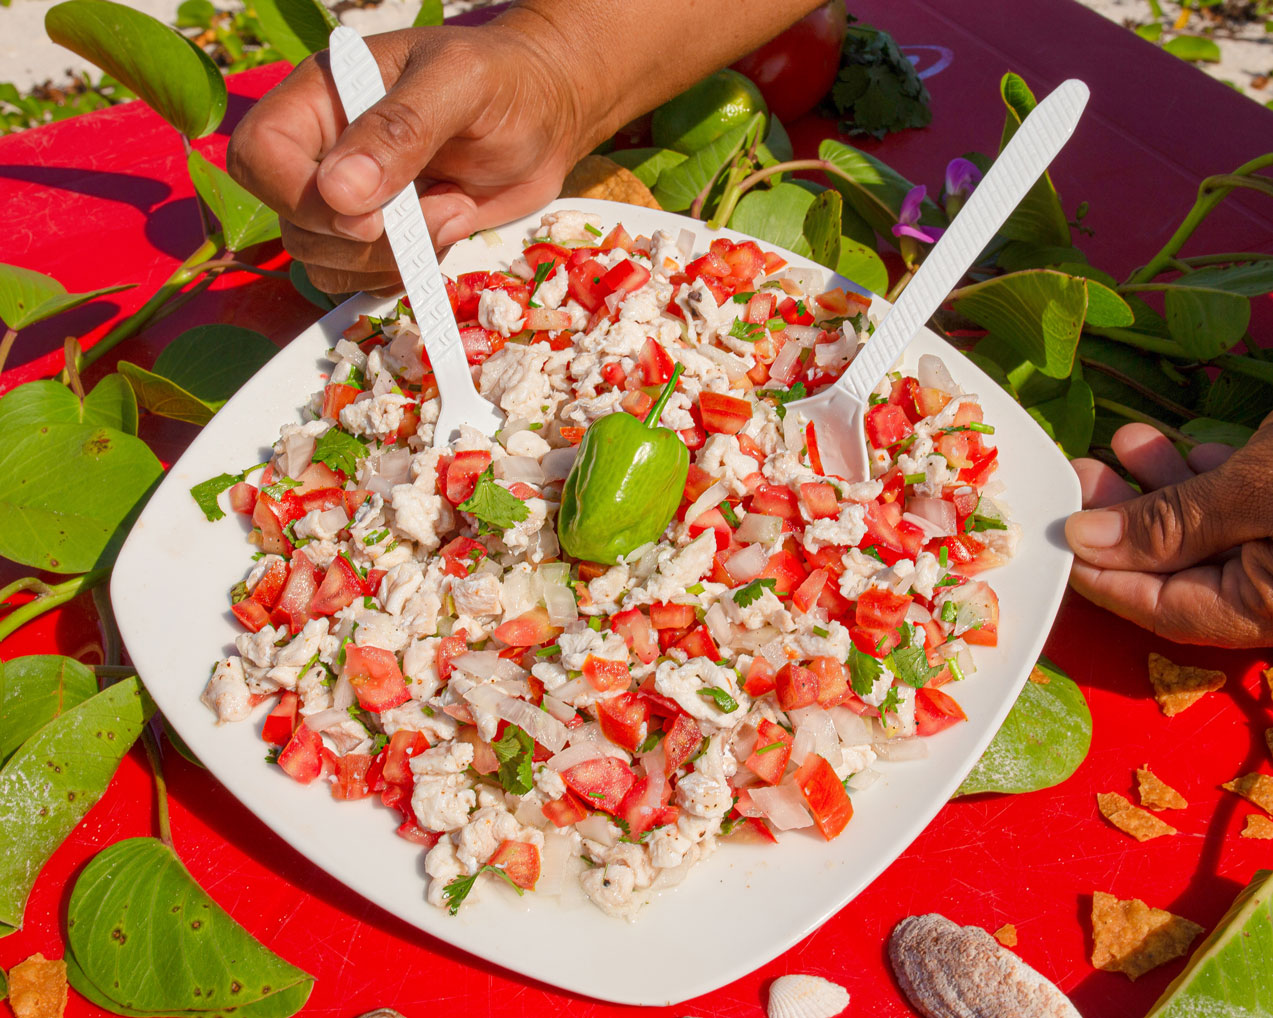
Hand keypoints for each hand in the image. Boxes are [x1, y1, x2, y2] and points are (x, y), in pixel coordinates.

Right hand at [226, 20, 585, 293]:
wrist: (546, 118)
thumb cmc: (505, 83)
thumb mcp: (461, 84)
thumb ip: (401, 128)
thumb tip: (340, 191)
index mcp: (323, 97)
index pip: (259, 157)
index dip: (302, 199)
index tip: (368, 214)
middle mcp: (323, 150)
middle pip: (293, 224)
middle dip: (367, 240)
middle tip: (442, 211)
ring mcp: (348, 199)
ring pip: (324, 262)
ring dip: (392, 260)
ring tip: (453, 212)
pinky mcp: (379, 237)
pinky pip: (361, 280)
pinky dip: (403, 274)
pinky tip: (445, 231)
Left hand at [1065, 419, 1272, 647]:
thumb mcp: (1254, 492)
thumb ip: (1172, 522)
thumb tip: (1088, 539)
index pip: (1164, 610)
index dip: (1102, 574)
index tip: (1056, 538)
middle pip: (1183, 568)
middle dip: (1126, 518)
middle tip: (1082, 476)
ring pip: (1212, 531)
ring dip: (1163, 487)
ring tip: (1124, 443)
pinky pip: (1246, 507)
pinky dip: (1209, 478)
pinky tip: (1182, 448)